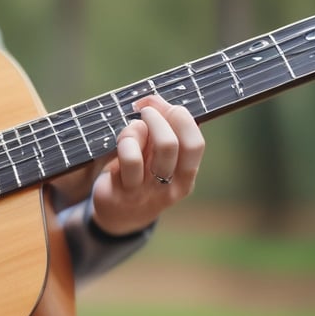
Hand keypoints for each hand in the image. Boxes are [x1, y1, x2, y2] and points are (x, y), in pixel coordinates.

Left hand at [89, 94, 204, 234]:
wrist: (120, 215)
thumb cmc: (143, 175)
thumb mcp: (158, 156)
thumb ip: (163, 129)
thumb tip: (153, 100)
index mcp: (185, 176)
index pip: (195, 144)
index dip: (181, 117)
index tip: (166, 106)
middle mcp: (168, 187)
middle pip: (170, 145)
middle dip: (156, 118)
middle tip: (145, 111)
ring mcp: (143, 193)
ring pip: (141, 153)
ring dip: (136, 130)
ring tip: (132, 127)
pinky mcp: (119, 194)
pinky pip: (125, 161)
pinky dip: (124, 141)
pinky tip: (120, 141)